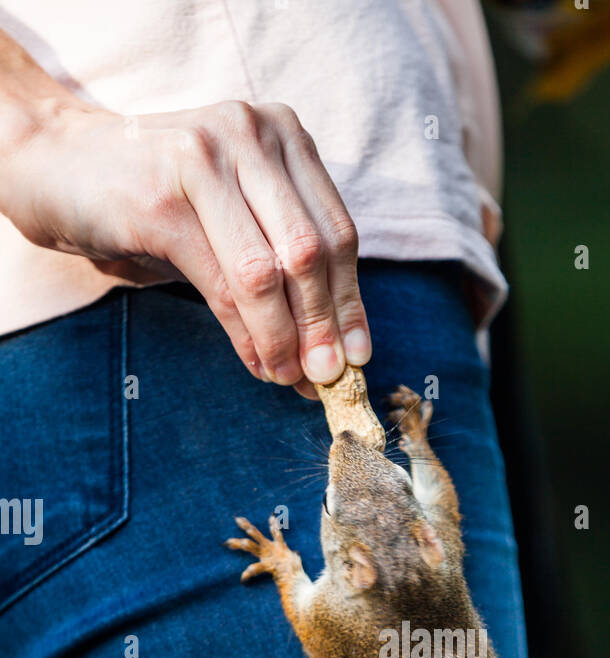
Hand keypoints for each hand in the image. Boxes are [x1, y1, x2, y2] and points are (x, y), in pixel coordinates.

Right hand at [0, 99, 369, 394]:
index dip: (351, 301)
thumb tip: (329, 347)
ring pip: (268, 273)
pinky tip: (256, 363)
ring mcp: (204, 160)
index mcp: (281, 134)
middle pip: (311, 251)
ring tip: (289, 378)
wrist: (59, 165)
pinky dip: (246, 335)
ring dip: (284, 338)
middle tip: (327, 379)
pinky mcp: (162, 199)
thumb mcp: (231, 216)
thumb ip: (280, 264)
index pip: (337, 230)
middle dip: (323, 326)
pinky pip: (223, 284)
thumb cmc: (156, 200)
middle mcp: (249, 135)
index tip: (358, 356)